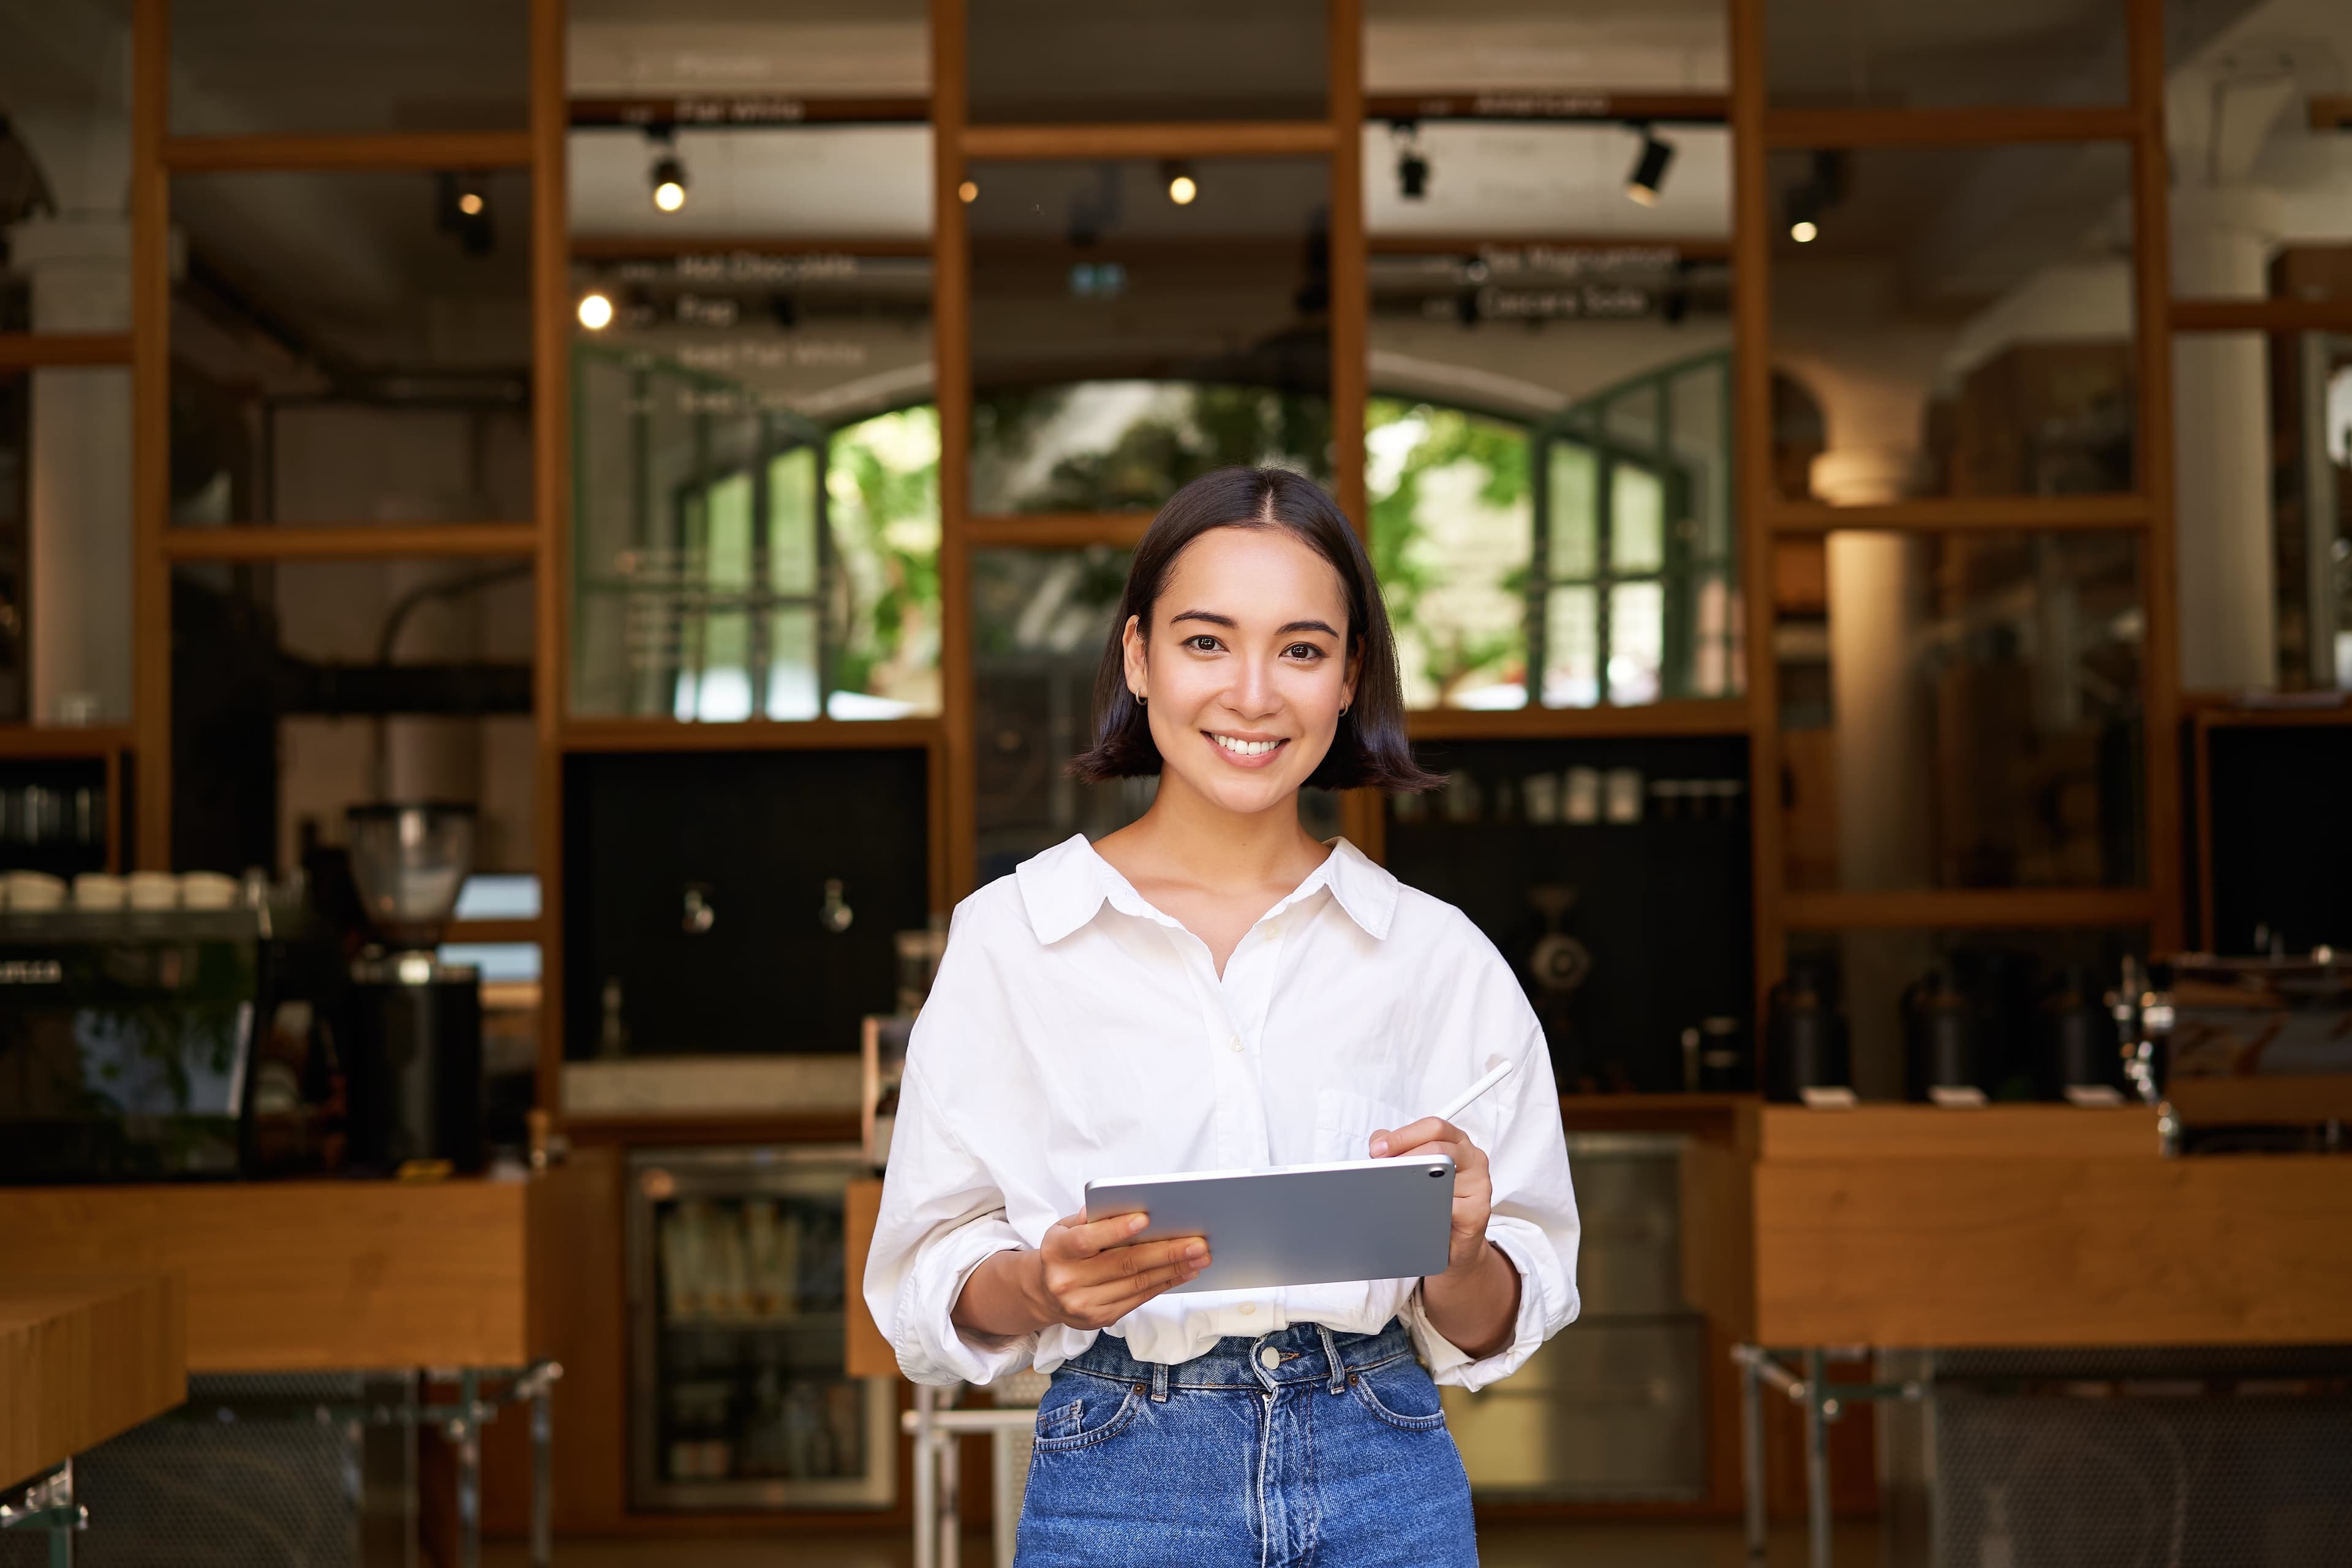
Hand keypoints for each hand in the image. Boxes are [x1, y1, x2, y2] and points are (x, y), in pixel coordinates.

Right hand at [1025, 1211, 1209, 1330]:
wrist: (1043, 1292)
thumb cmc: (1063, 1251)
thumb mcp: (1065, 1228)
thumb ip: (1091, 1219)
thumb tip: (1127, 1206)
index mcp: (1057, 1251)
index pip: (1087, 1240)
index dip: (1116, 1230)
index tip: (1146, 1218)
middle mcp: (1068, 1281)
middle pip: (1123, 1265)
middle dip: (1165, 1252)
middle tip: (1196, 1242)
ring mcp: (1084, 1304)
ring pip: (1137, 1284)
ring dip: (1174, 1269)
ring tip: (1200, 1256)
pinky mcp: (1101, 1318)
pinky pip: (1140, 1298)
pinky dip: (1166, 1283)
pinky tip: (1185, 1271)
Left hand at [1370, 1117, 1492, 1276]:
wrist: (1455, 1239)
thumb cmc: (1435, 1198)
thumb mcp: (1417, 1167)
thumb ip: (1397, 1150)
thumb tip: (1378, 1144)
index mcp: (1456, 1141)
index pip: (1433, 1128)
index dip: (1403, 1136)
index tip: (1378, 1149)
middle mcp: (1472, 1158)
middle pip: (1439, 1148)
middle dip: (1406, 1157)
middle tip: (1383, 1169)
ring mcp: (1479, 1183)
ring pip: (1445, 1177)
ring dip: (1415, 1184)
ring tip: (1394, 1189)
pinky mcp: (1478, 1210)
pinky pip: (1451, 1207)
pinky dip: (1429, 1209)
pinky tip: (1414, 1211)